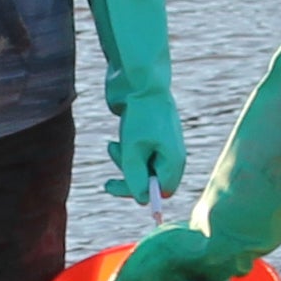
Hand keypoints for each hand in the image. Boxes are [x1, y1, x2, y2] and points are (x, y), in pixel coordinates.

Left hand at [105, 87, 187, 203]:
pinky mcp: (149, 134)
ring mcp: (160, 143)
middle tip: (107, 185)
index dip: (145, 195)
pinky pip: (136, 153)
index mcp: (174, 159)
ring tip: (112, 146)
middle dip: (129, 179)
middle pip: (151, 180)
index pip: (164, 190)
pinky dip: (124, 151)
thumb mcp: (133, 150)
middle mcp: (170, 153)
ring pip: (141, 166)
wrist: (139, 80)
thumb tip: (142, 200)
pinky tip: (115, 141)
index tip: (124, 194)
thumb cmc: (140, 115)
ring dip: (124, 162)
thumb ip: (136, 178)